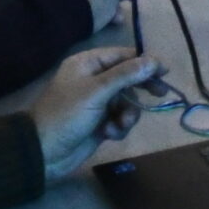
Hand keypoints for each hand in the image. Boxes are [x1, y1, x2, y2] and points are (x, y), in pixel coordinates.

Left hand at [28, 46, 162, 183]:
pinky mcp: (100, 122)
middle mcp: (94, 79)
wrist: (44, 153)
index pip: (123, 56)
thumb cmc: (66, 115)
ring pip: (127, 101)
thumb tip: (153, 60)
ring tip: (119, 124)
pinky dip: (119, 126)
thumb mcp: (96, 92)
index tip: (164, 72)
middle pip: (128, 77)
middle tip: (160, 93)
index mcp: (88, 64)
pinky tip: (109, 134)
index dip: (145, 62)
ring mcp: (97, 102)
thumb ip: (126, 75)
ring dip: (128, 114)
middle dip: (140, 88)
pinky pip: (121, 118)